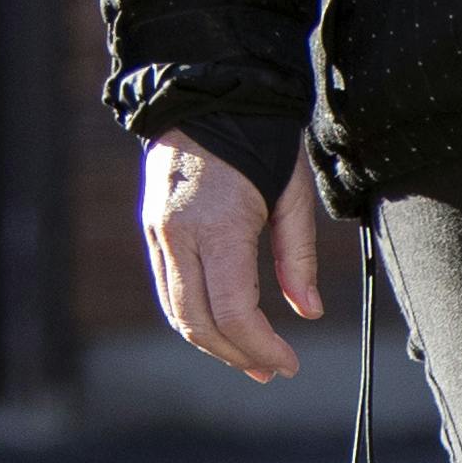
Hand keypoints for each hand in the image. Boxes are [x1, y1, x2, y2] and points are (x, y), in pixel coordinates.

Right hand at [140, 131, 324, 380]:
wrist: (204, 90)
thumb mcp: (293, 193)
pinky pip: (170, 289)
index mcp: (215, 225)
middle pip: (197, 322)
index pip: (231, 310)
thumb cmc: (259, 137)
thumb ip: (298, 256)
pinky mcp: (152, 229)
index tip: (290, 364)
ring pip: (176, 311)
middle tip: (274, 372)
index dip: (261, 347)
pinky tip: (226, 328)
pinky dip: (196, 317)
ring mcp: (157, 232)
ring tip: (253, 362)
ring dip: (214, 343)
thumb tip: (309, 312)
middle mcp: (176, 234)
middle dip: (236, 355)